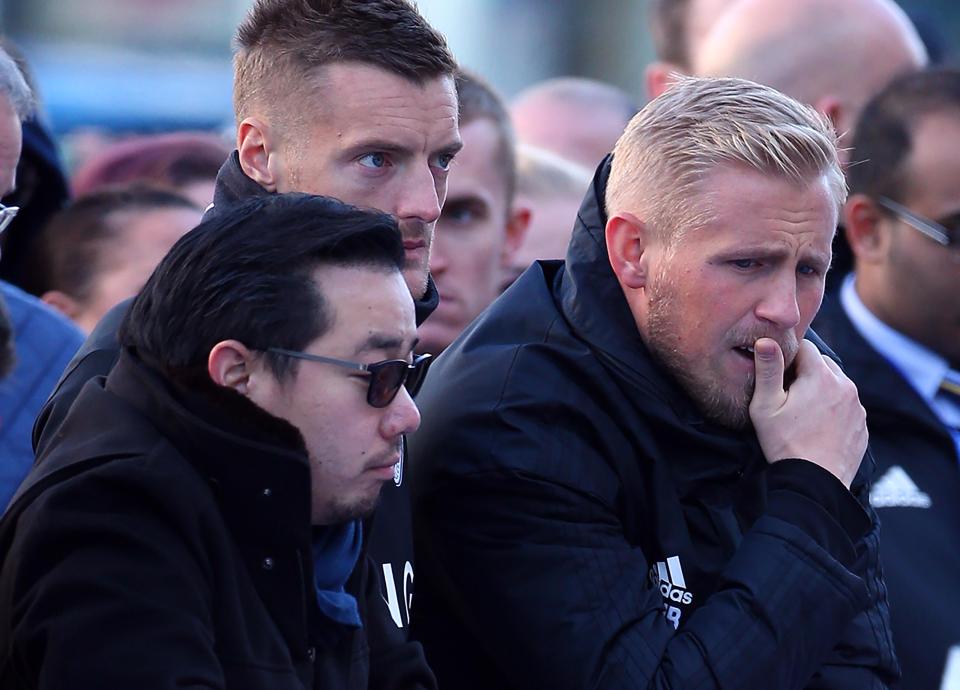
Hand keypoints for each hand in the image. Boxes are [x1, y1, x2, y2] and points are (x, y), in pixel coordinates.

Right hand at [749, 338, 866, 487]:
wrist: (815, 483)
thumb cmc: (785, 443)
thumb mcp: (766, 406)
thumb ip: (768, 369)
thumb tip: (766, 340)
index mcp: (821, 377)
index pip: (805, 347)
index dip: (788, 357)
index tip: (778, 375)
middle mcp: (846, 386)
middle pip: (823, 363)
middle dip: (806, 371)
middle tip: (788, 393)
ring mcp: (857, 406)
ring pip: (837, 383)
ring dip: (821, 388)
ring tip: (803, 411)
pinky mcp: (862, 424)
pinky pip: (846, 405)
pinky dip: (833, 407)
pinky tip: (817, 425)